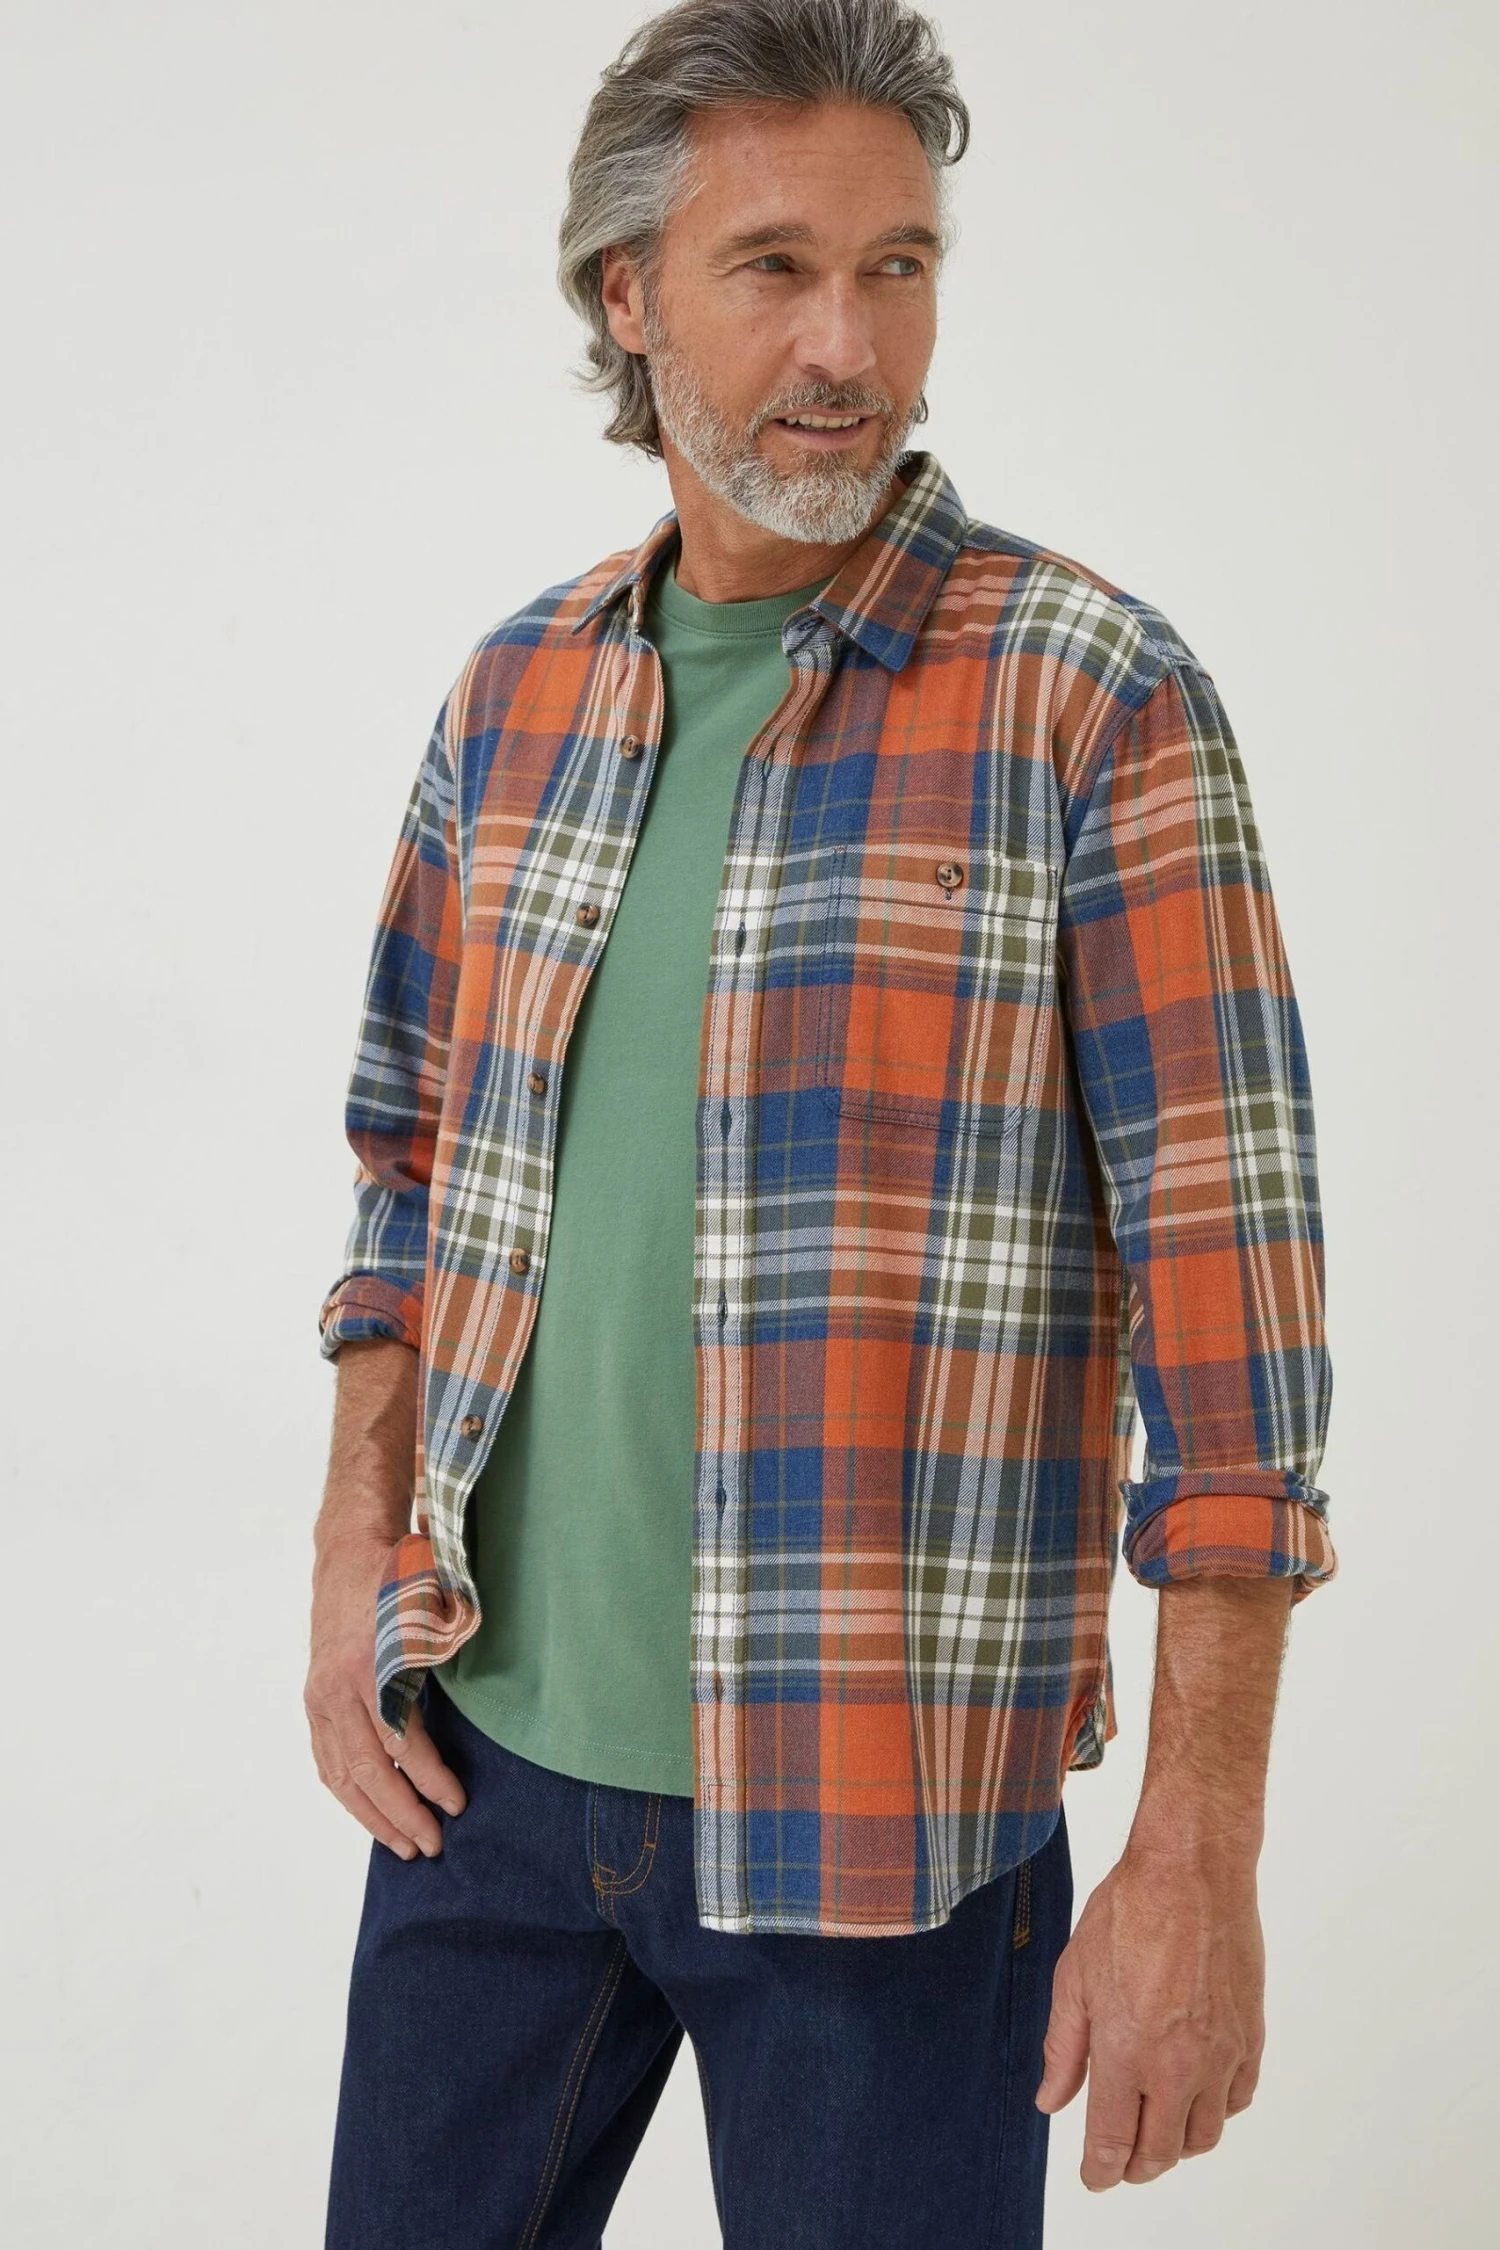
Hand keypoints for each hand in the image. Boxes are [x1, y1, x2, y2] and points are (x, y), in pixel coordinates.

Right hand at [304, 1532, 466, 1859]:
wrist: (348, 1552)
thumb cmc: (400, 1577)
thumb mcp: (433, 1603)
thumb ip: (451, 1648)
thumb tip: (485, 1701)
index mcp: (370, 1662)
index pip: (400, 1739)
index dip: (429, 1778)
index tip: (457, 1803)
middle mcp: (337, 1686)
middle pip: (368, 1769)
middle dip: (402, 1813)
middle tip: (434, 1844)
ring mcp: (319, 1696)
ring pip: (342, 1774)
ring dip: (373, 1816)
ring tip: (404, 1847)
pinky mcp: (314, 1702)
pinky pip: (327, 1761)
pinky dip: (349, 1795)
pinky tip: (373, 1817)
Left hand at [1034, 1840, 1265, 2188]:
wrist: (1191, 1873)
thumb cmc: (1128, 1913)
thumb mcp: (1074, 1977)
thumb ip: (1063, 2047)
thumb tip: (1051, 2100)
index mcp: (1124, 2052)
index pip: (1111, 2143)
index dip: (1099, 2171)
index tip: (1093, 2177)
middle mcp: (1176, 2066)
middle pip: (1159, 2153)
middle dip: (1135, 2166)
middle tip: (1120, 2160)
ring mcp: (1219, 2056)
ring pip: (1202, 2137)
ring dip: (1176, 2145)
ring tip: (1155, 2127)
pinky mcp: (1250, 2039)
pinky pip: (1237, 2101)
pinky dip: (1215, 2112)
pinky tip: (1195, 2093)